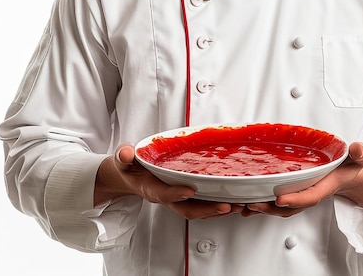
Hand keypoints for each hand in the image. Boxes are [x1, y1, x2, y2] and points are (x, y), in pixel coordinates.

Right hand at [94, 143, 246, 219]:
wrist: (130, 176)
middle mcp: (166, 196)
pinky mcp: (186, 195)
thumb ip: (124, 156)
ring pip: (198, 209)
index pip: (163, 194)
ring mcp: (177, 198)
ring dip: (217, 209)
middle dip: (207, 210)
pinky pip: (202, 203)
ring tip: (238, 205)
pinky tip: (233, 199)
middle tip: (226, 206)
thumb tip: (125, 153)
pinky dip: (217, 204)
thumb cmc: (130, 166)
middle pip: (187, 209)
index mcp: (150, 188)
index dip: (176, 193)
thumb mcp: (123, 159)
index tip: (189, 190)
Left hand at [242, 142, 362, 217]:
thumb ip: (359, 154)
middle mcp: (312, 193)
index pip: (310, 196)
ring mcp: (304, 195)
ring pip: (282, 208)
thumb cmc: (354, 167)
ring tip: (244, 206)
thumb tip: (357, 148)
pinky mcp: (297, 193)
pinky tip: (248, 204)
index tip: (280, 199)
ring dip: (263, 209)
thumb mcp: (359, 159)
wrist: (355, 177)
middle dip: (270, 208)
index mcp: (327, 186)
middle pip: (291, 206)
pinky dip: (264, 205)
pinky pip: (279, 203)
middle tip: (251, 203)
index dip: (295, 199)